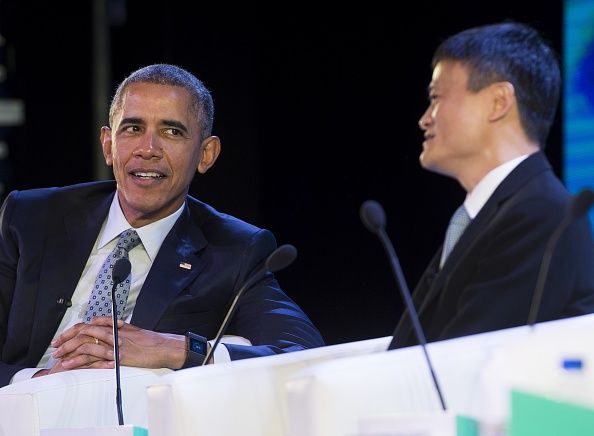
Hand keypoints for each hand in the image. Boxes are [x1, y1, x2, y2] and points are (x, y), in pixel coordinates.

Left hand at [53, 317, 186, 368]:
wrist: (163, 347)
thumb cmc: (149, 340)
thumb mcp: (130, 328)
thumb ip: (114, 326)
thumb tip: (98, 323)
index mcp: (115, 325)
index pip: (88, 325)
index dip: (72, 331)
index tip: (62, 338)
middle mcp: (113, 333)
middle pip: (84, 333)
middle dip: (67, 341)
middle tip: (55, 348)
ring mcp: (116, 345)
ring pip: (87, 345)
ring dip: (70, 352)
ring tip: (59, 358)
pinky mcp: (119, 357)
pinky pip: (97, 359)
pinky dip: (82, 362)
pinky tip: (73, 366)